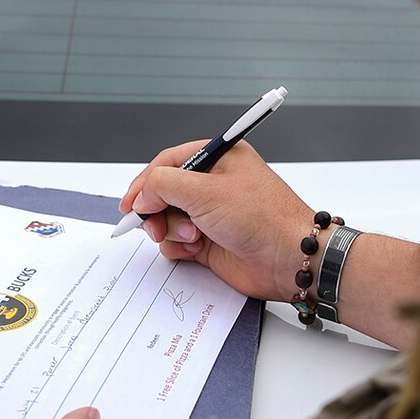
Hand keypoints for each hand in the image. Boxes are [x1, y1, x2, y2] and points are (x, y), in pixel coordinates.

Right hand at [119, 140, 313, 301]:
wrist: (289, 259)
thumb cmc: (262, 218)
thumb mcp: (206, 191)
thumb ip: (164, 185)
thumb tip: (142, 194)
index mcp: (219, 158)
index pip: (168, 163)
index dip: (145, 182)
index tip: (130, 203)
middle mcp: (214, 185)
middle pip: (163, 193)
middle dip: (156, 210)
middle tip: (154, 224)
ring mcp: (211, 214)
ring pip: (167, 220)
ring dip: (172, 230)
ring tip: (193, 236)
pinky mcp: (209, 242)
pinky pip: (176, 242)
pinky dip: (179, 247)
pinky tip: (197, 249)